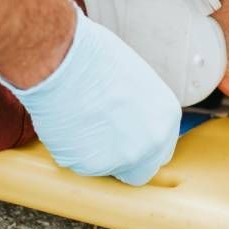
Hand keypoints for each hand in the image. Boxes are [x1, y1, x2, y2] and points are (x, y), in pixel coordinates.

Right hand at [0, 7, 181, 184]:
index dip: (139, 145)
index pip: (159, 151)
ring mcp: (122, 158)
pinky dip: (71, 150)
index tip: (123, 137)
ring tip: (78, 119)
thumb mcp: (135, 80)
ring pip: (105, 168)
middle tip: (100, 139)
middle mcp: (151, 143)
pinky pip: (79, 164)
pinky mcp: (90, 166)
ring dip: (93, 153)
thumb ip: (141, 109)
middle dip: (122, 161)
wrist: (62, 62)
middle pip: (140, 171)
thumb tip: (130, 118)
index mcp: (166, 118)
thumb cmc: (94, 58)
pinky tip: (66, 124)